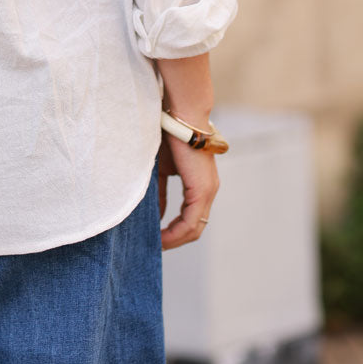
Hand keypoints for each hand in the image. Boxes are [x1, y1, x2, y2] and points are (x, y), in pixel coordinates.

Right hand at [158, 130, 218, 249]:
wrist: (180, 117)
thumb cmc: (169, 136)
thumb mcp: (162, 169)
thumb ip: (160, 191)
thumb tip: (156, 213)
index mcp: (200, 185)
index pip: (190, 217)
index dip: (174, 230)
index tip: (156, 236)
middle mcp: (208, 191)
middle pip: (194, 228)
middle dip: (174, 239)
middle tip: (155, 246)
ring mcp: (207, 191)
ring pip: (194, 228)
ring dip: (175, 239)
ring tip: (156, 245)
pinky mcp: (202, 190)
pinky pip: (191, 221)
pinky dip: (176, 232)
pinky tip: (161, 237)